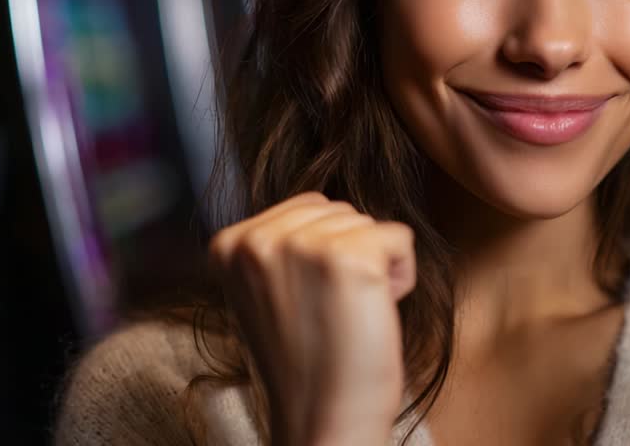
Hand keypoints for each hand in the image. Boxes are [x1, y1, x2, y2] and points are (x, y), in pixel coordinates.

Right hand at [208, 192, 416, 445]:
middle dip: (350, 257)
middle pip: (340, 210)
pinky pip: (400, 238)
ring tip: (348, 318)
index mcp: (229, 243)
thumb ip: (283, 244)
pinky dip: (400, 276)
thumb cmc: (309, 362)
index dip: (324, 256)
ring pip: (369, 223)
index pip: (308, 207)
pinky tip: (372, 315)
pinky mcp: (350, 259)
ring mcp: (302, 246)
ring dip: (374, 268)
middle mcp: (258, 238)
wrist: (322, 423)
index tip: (308, 306)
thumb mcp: (270, 291)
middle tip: (330, 315)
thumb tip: (325, 206)